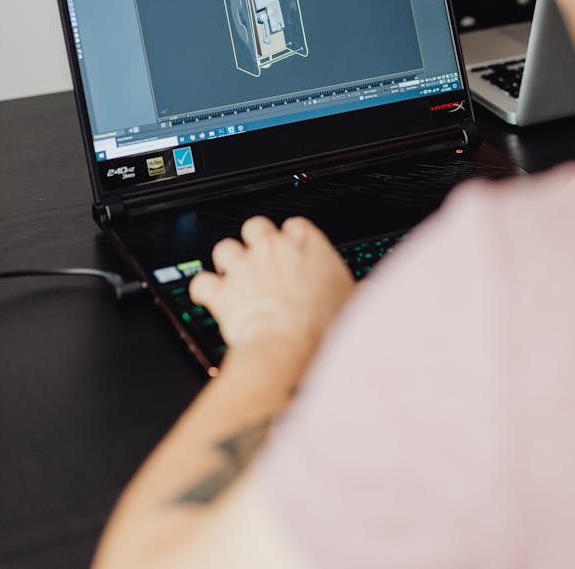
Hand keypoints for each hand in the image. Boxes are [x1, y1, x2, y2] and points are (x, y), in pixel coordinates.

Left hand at [190, 215, 354, 378]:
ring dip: (228, 261)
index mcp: (307, 245)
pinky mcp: (222, 291)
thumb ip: (360, 291)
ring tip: (234, 275)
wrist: (288, 348)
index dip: (294, 239)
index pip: (297, 225)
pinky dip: (203, 289)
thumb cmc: (322, 328)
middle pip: (256, 226)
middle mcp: (272, 249)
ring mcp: (244, 267)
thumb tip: (373, 291)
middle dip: (256, 240)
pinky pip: (201, 282)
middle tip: (262, 259)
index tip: (296, 252)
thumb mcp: (355, 304)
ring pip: (225, 247)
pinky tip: (208, 296)